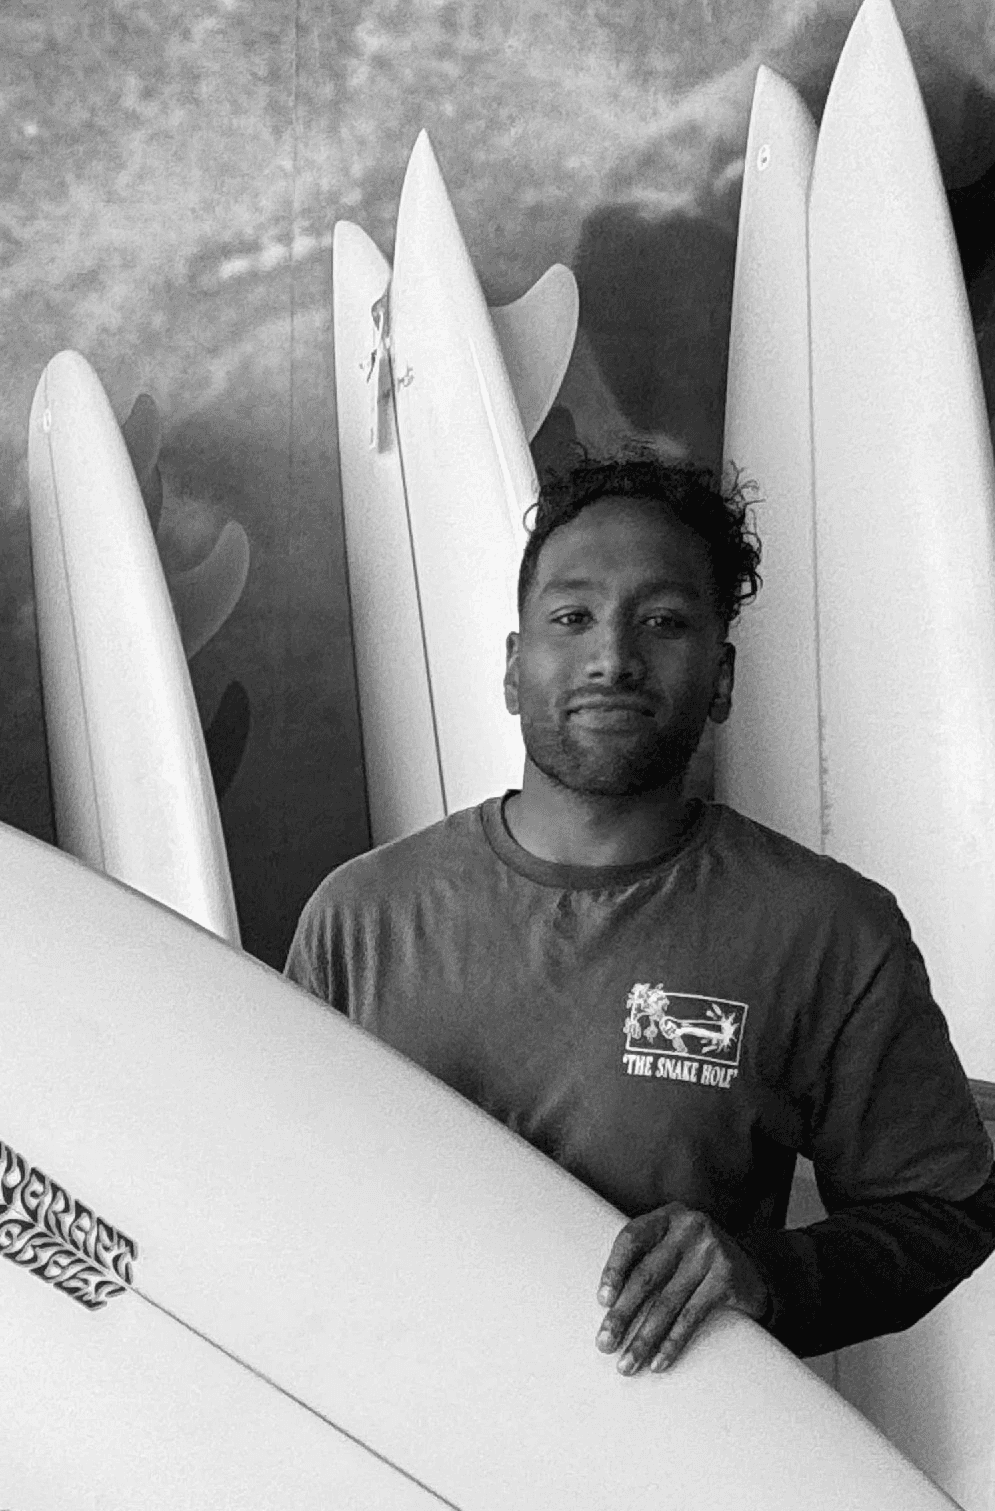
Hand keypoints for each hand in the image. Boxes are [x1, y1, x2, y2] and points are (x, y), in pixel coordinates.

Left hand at [595, 1202, 769, 1373]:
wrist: (755, 1272)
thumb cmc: (699, 1261)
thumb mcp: (674, 1246)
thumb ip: (646, 1259)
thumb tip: (608, 1305)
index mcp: (668, 1216)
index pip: (632, 1238)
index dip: (614, 1269)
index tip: (602, 1300)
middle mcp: (689, 1227)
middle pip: (646, 1276)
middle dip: (622, 1314)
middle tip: (605, 1343)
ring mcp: (710, 1251)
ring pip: (667, 1302)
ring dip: (644, 1338)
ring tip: (627, 1363)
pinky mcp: (726, 1277)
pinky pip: (691, 1316)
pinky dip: (672, 1343)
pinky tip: (658, 1361)